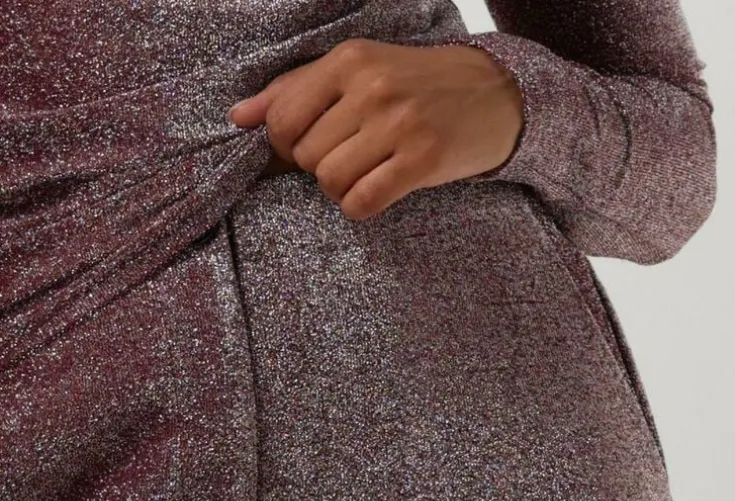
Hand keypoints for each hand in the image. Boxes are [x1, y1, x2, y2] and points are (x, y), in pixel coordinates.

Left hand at [227, 37, 523, 218]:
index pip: (283, 118)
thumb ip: (295, 90)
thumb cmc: (416, 85)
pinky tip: (379, 191)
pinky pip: (362, 202)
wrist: (495, 94)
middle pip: (307, 156)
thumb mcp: (357, 71)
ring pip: (331, 182)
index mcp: (349, 59)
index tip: (308, 148)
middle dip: (320, 167)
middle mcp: (372, 88)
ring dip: (341, 190)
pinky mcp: (422, 160)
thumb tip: (238, 118)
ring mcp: (399, 124)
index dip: (285, 147)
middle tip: (350, 158)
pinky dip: (361, 207)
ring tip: (365, 174)